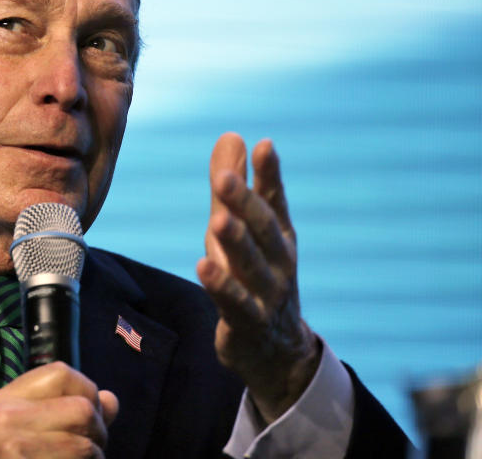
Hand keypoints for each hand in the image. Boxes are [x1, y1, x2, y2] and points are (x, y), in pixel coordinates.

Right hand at [0, 361, 119, 457]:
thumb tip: (110, 400)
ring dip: (94, 457)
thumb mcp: (19, 429)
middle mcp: (5, 418)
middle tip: (93, 448)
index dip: (88, 391)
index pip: (61, 373)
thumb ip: (64, 410)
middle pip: (82, 409)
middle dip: (99, 431)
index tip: (89, 415)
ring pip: (86, 445)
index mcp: (3, 400)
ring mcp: (13, 447)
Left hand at [197, 132, 320, 422]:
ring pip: (252, 265)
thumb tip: (230, 135)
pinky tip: (203, 265)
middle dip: (246, 203)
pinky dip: (221, 285)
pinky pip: (235, 302)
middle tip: (226, 178)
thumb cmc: (253, 275)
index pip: (274, 200)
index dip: (270, 174)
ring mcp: (267, 293)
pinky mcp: (248, 321)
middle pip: (264, 229)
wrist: (274, 349)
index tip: (264, 145)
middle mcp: (279, 261)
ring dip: (236, 242)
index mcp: (279, 235)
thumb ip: (232, 188)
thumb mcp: (242, 229)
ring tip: (218, 220)